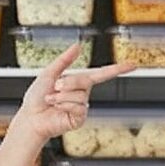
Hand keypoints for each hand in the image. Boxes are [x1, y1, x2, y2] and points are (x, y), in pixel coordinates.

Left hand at [14, 44, 135, 142]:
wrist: (31, 117)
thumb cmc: (36, 98)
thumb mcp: (49, 73)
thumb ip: (64, 60)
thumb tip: (77, 46)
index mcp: (78, 82)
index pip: (102, 74)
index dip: (118, 69)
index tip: (133, 64)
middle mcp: (82, 94)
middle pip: (85, 80)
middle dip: (67, 82)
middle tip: (54, 88)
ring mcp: (82, 107)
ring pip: (80, 95)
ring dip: (61, 96)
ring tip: (51, 100)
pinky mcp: (79, 119)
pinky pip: (78, 107)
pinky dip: (64, 105)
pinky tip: (56, 109)